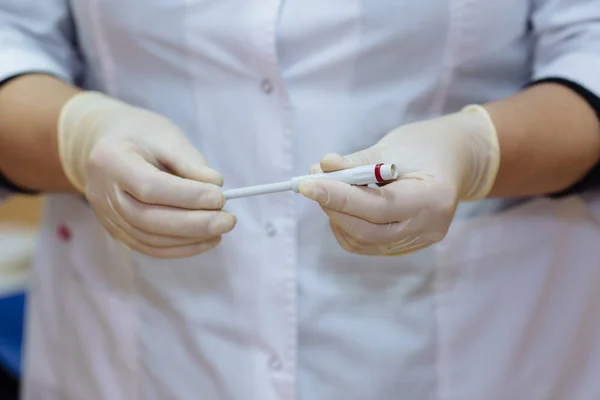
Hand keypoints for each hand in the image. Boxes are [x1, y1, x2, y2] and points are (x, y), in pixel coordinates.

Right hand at [57, 91, 235, 257]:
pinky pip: (150, 248)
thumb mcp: (166, 136)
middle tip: (228, 220)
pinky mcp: (117, 231)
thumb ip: (189, 161)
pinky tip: (206, 239)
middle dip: (194, 224)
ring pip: (150, 239)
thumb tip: (216, 185)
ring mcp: (108, 217)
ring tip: (221, 227)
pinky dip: (181, 248)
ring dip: (191, 239)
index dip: (187, 197)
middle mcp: (103, 194)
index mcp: (111, 161)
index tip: (220, 198)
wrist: (104, 144)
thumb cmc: (140, 135)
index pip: (150, 187)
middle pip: (149, 219)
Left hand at [298, 105, 499, 254]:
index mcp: (433, 198)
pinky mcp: (407, 246)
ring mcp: (418, 241)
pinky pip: (367, 244)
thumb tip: (321, 168)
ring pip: (363, 241)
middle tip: (310, 183)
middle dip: (332, 207)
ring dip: (336, 217)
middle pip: (367, 231)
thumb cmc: (424, 146)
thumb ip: (356, 162)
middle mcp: (428, 227)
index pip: (378, 206)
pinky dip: (347, 226)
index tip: (306, 184)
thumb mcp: (391, 147)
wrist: (454, 159)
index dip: (338, 197)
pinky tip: (344, 206)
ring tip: (328, 189)